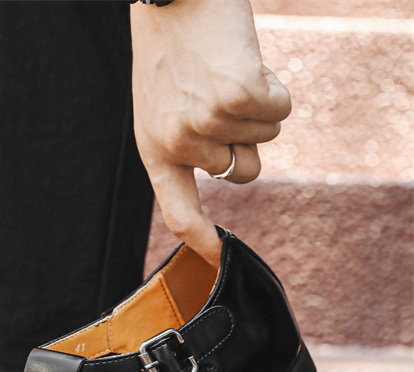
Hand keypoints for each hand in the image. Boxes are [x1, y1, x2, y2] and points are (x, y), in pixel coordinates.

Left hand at [131, 0, 290, 263]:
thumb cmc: (173, 50)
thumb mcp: (163, 107)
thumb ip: (188, 145)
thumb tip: (234, 171)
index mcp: (155, 151)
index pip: (177, 211)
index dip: (199, 237)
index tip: (215, 256)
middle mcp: (179, 145)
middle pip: (243, 172)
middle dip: (246, 138)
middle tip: (219, 96)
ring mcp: (207, 123)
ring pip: (264, 139)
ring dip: (257, 107)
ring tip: (224, 73)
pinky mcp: (237, 98)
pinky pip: (280, 111)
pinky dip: (275, 86)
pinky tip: (244, 63)